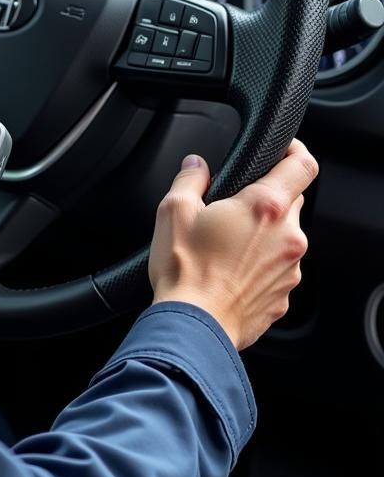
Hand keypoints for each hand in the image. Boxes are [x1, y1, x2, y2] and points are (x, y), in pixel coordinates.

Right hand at [148, 139, 317, 350]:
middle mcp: (287, 236)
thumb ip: (189, 179)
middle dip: (266, 198)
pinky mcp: (283, 295)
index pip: (302, 166)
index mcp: (264, 207)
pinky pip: (277, 269)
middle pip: (291, 201)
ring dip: (262, 235)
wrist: (194, 326)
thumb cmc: (185, 270)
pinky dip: (259, 266)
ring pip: (284, 238)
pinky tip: (229, 272)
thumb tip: (196, 166)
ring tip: (224, 246)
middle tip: (232, 207)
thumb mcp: (173, 211)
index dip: (294, 150)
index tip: (282, 150)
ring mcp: (290, 269)